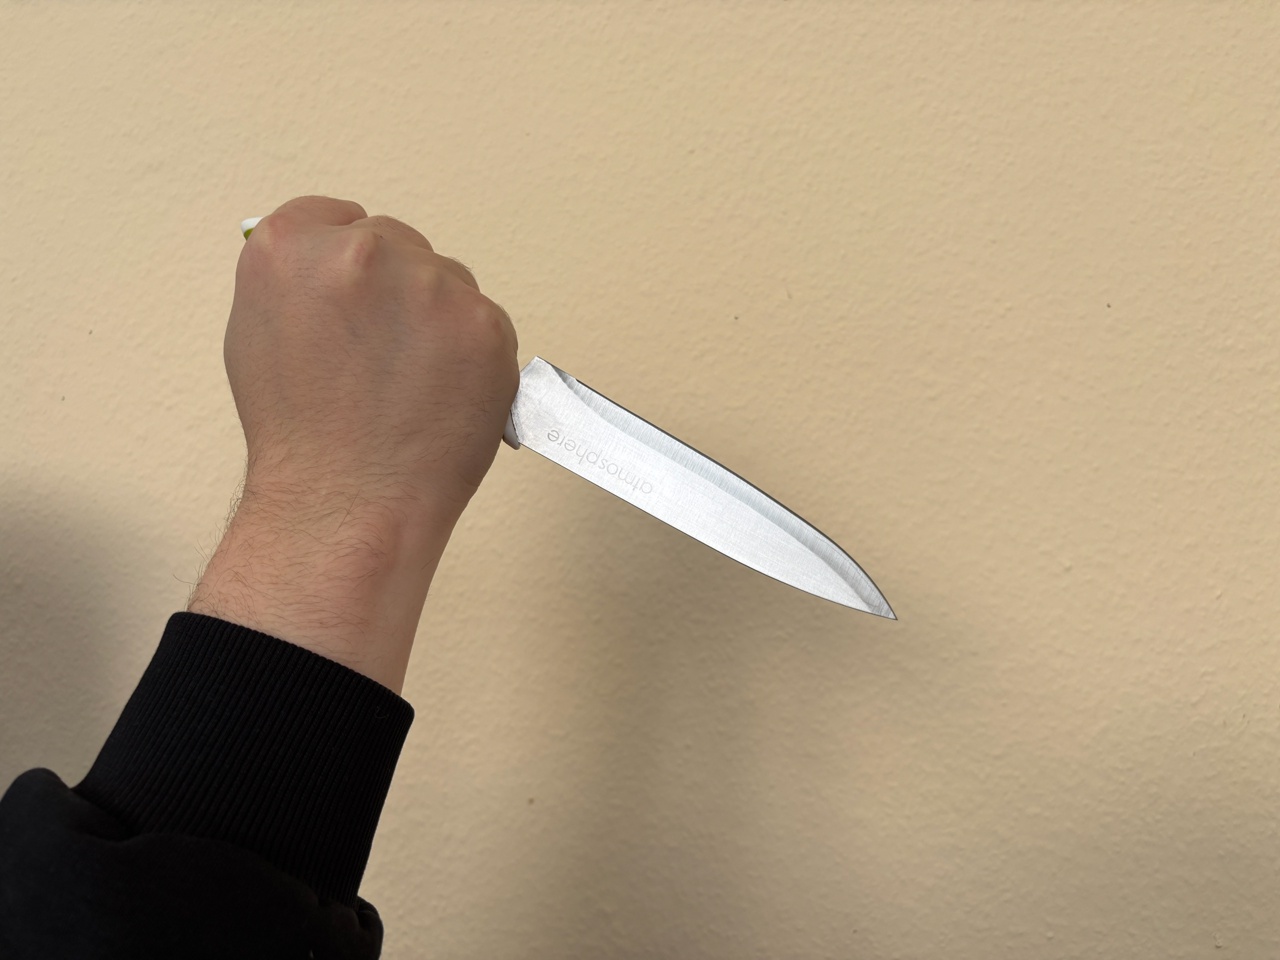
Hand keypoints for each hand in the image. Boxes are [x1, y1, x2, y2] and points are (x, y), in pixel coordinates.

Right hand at [188, 196, 518, 691]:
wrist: (347, 504)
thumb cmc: (300, 437)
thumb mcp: (256, 334)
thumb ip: (294, 281)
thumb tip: (328, 257)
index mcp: (289, 249)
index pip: (333, 217)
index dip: (344, 263)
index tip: (354, 297)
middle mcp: (361, 253)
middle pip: (396, 244)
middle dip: (394, 291)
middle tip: (382, 356)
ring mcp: (430, 286)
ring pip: (446, 280)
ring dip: (437, 318)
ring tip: (410, 383)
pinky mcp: (484, 323)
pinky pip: (484, 320)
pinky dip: (472, 352)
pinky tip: (442, 392)